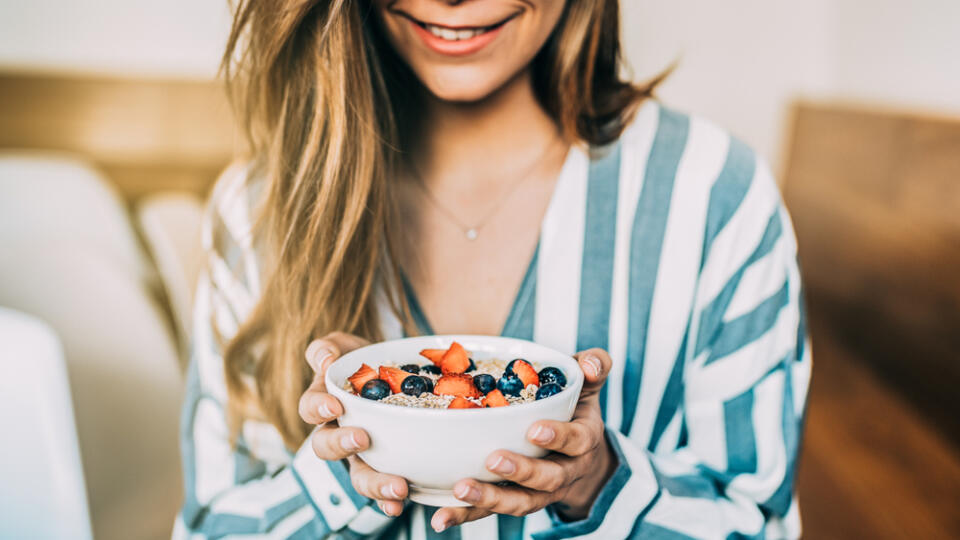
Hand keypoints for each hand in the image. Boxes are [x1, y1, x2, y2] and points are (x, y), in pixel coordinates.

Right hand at [298, 332, 408, 516]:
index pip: (310, 408)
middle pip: (326, 448)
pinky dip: (388, 500)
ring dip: (374, 484)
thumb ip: (326, 349)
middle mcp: (337, 433)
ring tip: (396, 486)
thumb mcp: (344, 347)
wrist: (396, 374)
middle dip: (342, 446)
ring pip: (357, 475)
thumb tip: (323, 362)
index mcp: (323, 403)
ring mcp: (361, 454)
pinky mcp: (386, 466)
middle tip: (362, 439)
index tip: (335, 404)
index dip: (318, 408)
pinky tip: (400, 504)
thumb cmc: (362, 360)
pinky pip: (383, 489)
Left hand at [430, 349, 615, 531]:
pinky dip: (466, 516)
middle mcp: (566, 471)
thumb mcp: (587, 385)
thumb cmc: (575, 409)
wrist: (580, 456)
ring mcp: (540, 492)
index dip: (558, 437)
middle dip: (521, 472)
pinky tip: (442, 517)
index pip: (577, 441)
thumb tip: (592, 365)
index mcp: (584, 440)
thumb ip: (594, 365)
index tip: (534, 430)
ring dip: (491, 500)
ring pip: (520, 502)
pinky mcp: (514, 500)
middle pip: (548, 479)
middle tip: (493, 460)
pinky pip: (491, 513)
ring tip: (461, 490)